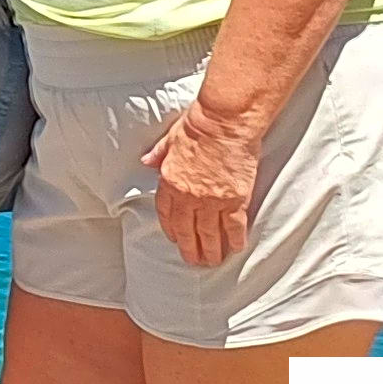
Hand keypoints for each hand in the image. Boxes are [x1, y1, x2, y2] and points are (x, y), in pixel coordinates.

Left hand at [143, 104, 264, 266]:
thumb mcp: (170, 139)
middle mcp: (189, 196)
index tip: (175, 239)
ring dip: (211, 250)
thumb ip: (158, 154)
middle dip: (190, 249)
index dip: (171, 229)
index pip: (167, 213)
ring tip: (213, 262)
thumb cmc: (198, 125)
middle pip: (187, 230)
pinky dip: (235, 239)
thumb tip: (146, 161)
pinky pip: (234, 226)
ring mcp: (212, 200)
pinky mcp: (235, 199)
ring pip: (210, 233)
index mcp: (169, 181)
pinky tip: (236, 248)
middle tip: (194, 262)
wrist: (224, 122)